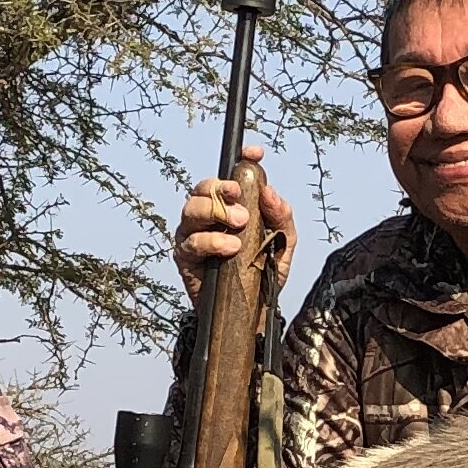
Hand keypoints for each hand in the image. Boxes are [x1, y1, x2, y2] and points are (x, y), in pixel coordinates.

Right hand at [171, 151, 295, 300]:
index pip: (230, 176)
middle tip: (240, 199)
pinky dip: (211, 241)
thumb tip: (270, 191)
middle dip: (221, 188)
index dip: (241, 160)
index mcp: (232, 207)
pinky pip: (191, 242)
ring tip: (239, 226)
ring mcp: (194, 234)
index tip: (254, 155)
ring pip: (192, 209)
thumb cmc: (262, 273)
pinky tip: (229, 247)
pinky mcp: (185, 257)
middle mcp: (209, 215)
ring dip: (216, 212)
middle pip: (203, 187)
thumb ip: (281, 217)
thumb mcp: (282, 244)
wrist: (251, 313)